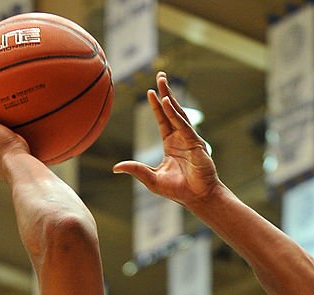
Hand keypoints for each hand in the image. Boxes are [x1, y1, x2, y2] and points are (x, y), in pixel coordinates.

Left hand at [113, 71, 218, 205]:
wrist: (197, 198)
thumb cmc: (178, 190)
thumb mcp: (152, 179)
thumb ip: (136, 170)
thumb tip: (116, 168)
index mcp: (171, 144)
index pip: (162, 120)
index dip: (156, 106)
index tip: (150, 92)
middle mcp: (181, 138)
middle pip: (171, 110)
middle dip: (165, 92)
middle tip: (160, 75)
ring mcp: (189, 139)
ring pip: (178, 113)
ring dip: (170, 96)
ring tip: (162, 81)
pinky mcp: (195, 143)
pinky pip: (183, 125)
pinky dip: (175, 113)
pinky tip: (167, 101)